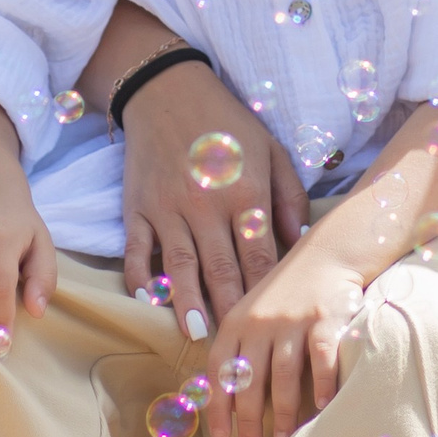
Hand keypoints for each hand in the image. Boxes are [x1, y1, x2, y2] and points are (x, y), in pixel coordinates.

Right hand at [118, 60, 308, 336]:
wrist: (168, 91)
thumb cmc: (229, 125)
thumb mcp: (272, 150)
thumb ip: (289, 197)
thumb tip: (300, 242)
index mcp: (245, 192)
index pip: (258, 255)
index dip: (265, 291)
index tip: (273, 320)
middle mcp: (206, 204)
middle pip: (221, 268)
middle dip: (230, 309)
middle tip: (239, 345)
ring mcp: (167, 207)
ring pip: (179, 266)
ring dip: (187, 304)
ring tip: (196, 334)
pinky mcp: (136, 206)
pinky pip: (137, 249)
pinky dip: (141, 276)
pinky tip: (149, 301)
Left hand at [203, 246, 364, 436]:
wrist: (327, 253)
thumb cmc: (287, 292)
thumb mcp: (254, 312)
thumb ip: (240, 347)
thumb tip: (227, 399)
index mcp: (237, 321)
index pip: (219, 369)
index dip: (217, 405)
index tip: (220, 435)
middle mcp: (260, 321)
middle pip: (248, 378)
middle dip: (247, 418)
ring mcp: (293, 320)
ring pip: (283, 375)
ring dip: (282, 411)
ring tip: (282, 435)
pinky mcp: (324, 318)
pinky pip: (321, 358)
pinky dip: (322, 385)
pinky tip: (321, 406)